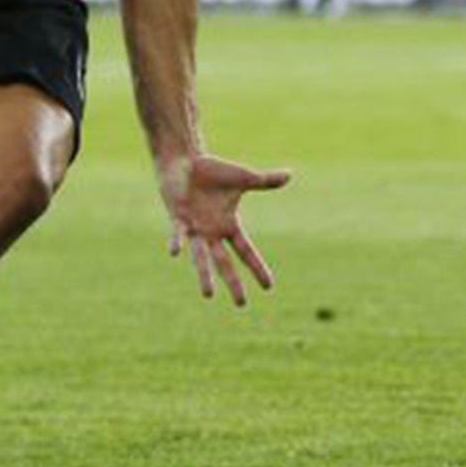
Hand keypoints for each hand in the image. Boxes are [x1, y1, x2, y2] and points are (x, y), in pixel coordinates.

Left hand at [157, 153, 290, 306]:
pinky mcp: (178, 218)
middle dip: (233, 282)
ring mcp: (194, 228)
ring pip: (200, 256)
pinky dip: (177, 242)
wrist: (185, 162)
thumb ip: (264, 181)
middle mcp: (211, 232)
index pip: (246, 251)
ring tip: (208, 294)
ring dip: (204, 273)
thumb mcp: (243, 178)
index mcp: (228, 225)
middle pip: (224, 262)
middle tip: (241, 304)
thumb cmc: (213, 171)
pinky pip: (177, 233)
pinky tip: (175, 253)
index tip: (269, 286)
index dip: (257, 268)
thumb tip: (290, 174)